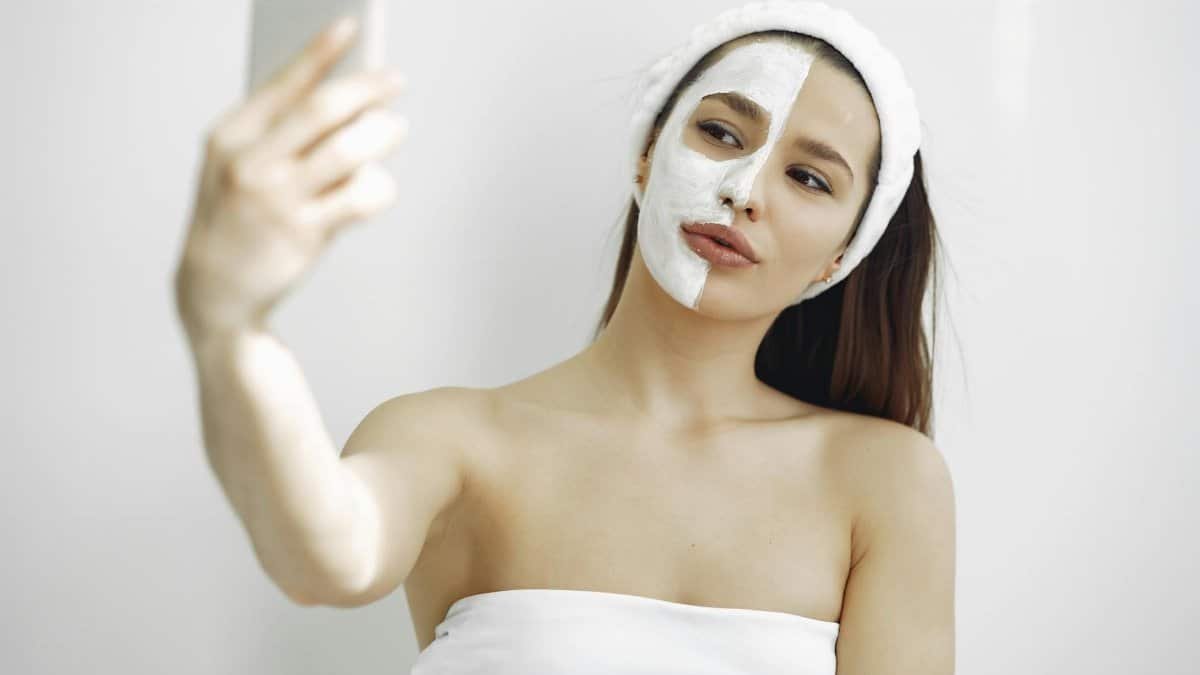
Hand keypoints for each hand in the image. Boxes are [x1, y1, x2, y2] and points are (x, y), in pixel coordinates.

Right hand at [173, 16, 407, 340]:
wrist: (215, 289)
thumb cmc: (238, 213)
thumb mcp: (239, 165)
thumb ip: (281, 131)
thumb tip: (348, 94)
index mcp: (231, 135)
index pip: (285, 82)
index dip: (321, 51)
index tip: (351, 25)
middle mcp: (251, 162)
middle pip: (324, 109)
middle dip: (367, 88)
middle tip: (395, 78)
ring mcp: (277, 198)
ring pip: (350, 150)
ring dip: (383, 134)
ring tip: (396, 127)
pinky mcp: (304, 233)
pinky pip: (360, 198)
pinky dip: (379, 186)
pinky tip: (380, 185)